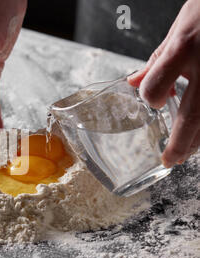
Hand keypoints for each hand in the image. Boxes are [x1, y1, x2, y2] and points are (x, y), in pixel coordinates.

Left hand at [128, 0, 199, 167]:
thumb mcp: (179, 28)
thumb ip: (158, 60)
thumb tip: (134, 82)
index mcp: (183, 49)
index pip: (155, 88)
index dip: (150, 98)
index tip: (153, 101)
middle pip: (193, 116)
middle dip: (181, 143)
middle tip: (170, 161)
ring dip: (199, 140)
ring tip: (187, 152)